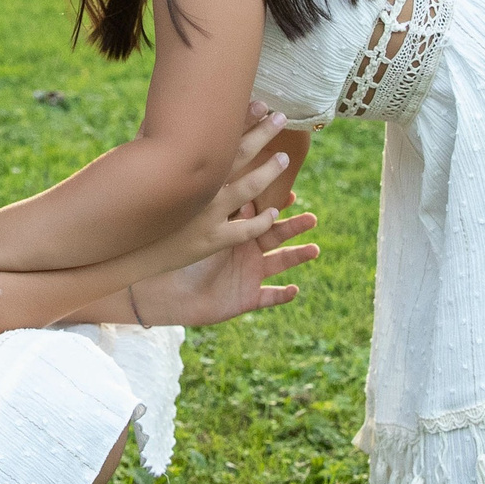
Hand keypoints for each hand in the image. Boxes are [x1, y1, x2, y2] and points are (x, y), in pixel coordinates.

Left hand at [133, 203, 321, 326]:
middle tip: (312, 218)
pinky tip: (294, 289)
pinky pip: (270, 297)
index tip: (292, 194)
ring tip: (314, 249)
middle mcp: (248, 252)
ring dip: (297, 256)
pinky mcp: (248, 298)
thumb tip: (223, 185)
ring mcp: (251, 275)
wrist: (170, 294)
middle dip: (294, 227)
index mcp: (236, 234)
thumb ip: (217, 214)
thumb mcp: (201, 233)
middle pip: (275, 236)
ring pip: (279, 263)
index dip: (276, 206)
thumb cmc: (179, 260)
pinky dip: (282, 294)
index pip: (260, 216)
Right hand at [135, 112, 296, 275]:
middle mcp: (201, 189)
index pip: (221, 137)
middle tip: (280, 117)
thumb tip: (152, 114)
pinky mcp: (210, 241)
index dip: (242, 119)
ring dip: (268, 171)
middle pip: (239, 156)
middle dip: (262, 134)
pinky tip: (272, 212)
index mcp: (186, 168)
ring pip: (248, 189)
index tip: (261, 103)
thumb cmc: (128, 202)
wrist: (123, 248)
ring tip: (284, 158)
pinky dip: (260, 221)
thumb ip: (145, 140)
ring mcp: (208, 215)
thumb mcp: (132, 166)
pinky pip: (243, 231)